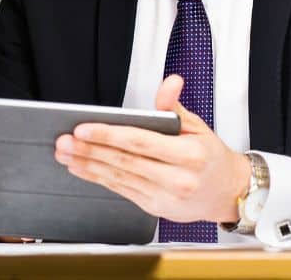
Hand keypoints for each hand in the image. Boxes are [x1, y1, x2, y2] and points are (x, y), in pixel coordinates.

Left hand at [53, 74, 250, 223]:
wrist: (227, 192)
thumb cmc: (210, 157)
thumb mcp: (198, 126)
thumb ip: (174, 106)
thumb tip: (170, 82)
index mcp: (189, 155)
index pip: (141, 142)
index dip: (109, 135)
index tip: (83, 128)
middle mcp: (177, 178)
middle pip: (124, 161)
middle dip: (89, 150)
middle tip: (63, 140)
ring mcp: (164, 197)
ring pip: (118, 178)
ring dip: (87, 165)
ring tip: (65, 153)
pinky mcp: (154, 208)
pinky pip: (120, 190)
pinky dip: (98, 178)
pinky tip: (81, 168)